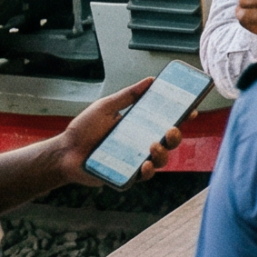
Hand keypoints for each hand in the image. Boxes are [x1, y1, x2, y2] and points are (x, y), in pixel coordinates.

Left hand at [54, 77, 182, 188]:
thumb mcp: (105, 107)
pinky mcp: (126, 175)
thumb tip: (150, 81)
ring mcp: (135, 160)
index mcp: (139, 126)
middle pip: (169, 141)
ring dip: (163, 153)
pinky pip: (144, 176)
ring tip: (153, 145)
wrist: (64, 152)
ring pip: (161, 160)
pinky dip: (148, 171)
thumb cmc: (83, 130)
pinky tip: (144, 165)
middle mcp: (140, 143)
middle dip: (176, 136)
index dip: (182, 116)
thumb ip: (128, 96)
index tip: (192, 109)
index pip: (165, 120)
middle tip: (172, 129)